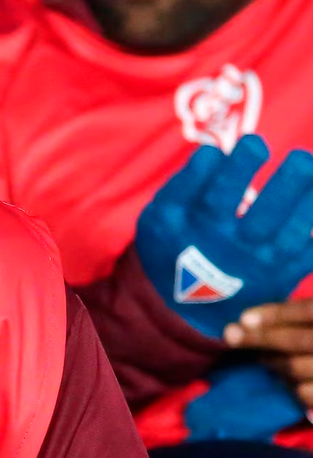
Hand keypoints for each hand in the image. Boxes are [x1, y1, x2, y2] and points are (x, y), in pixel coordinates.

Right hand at [135, 135, 312, 337]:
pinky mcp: (283, 275)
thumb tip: (216, 151)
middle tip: (277, 149)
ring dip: (306, 199)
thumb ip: (183, 185)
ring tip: (308, 164)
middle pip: (245, 210)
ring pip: (288, 233)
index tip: (218, 148)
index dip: (209, 164)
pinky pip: (311, 251)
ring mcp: (254, 264)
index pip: (198, 190)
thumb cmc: (176, 244)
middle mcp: (219, 246)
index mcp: (183, 226)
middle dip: (264, 176)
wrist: (188, 308)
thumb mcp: (160, 215)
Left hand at [227, 297, 312, 412]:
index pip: (308, 310)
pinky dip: (297, 390)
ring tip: (264, 359)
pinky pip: (309, 394)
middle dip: (261, 339)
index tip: (243, 317)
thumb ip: (310, 313)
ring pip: (298, 369)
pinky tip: (292, 384)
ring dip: (276, 364)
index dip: (275, 313)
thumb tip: (265, 317)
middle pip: (298, 340)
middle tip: (231, 336)